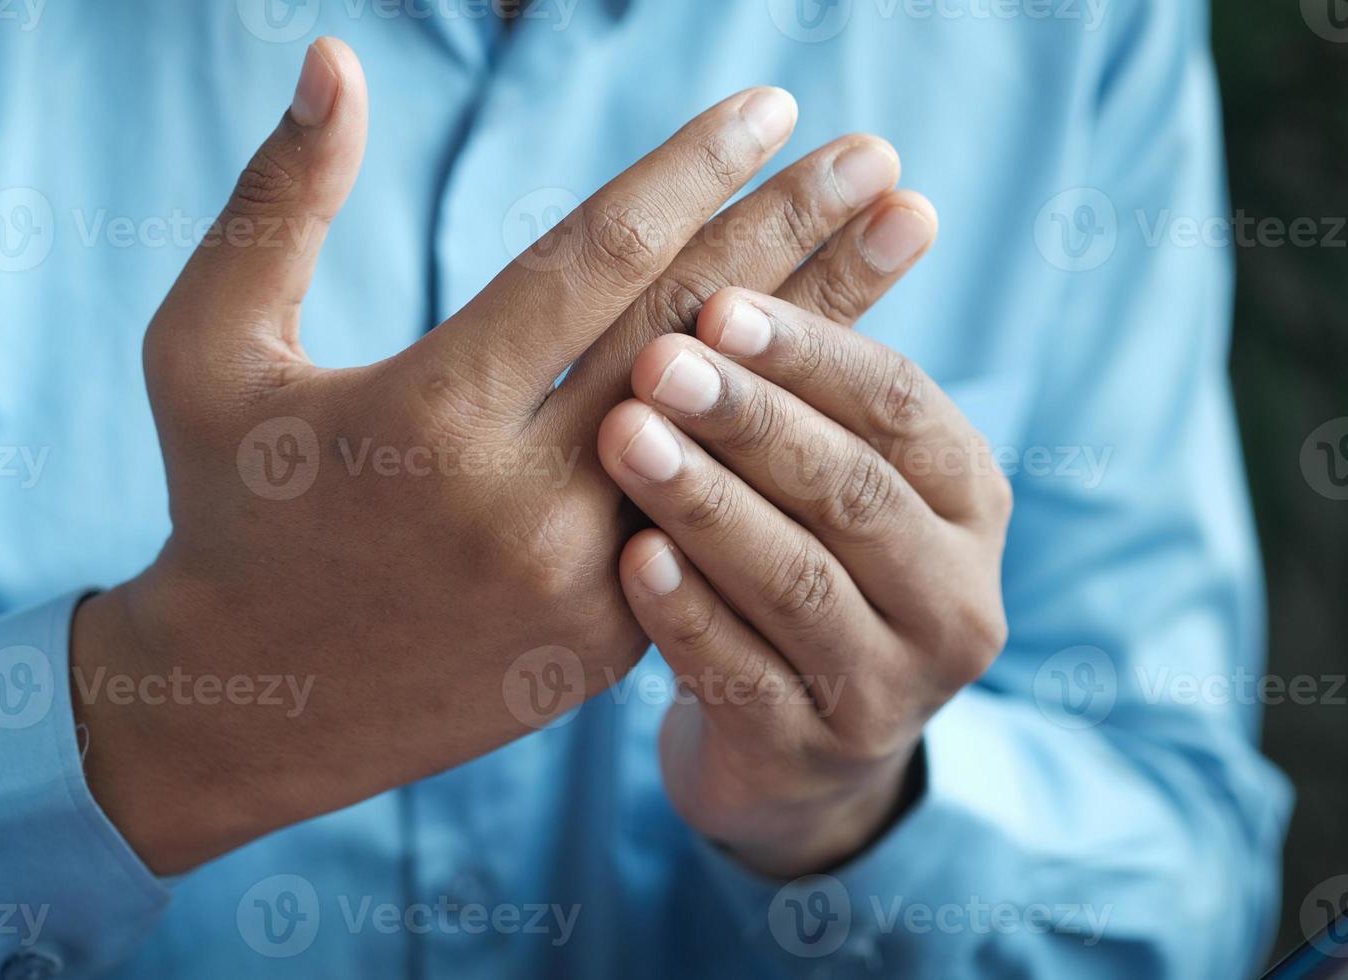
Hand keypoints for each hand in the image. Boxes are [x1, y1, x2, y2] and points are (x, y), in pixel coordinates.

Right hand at [72, 38, 911, 872]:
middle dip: (796, 232)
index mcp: (428, 414)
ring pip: (732, 431)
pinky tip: (841, 370)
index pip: (594, 260)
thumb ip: (277, 203)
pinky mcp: (607, 640)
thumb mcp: (204, 348)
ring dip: (827, 329)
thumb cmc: (223, 507)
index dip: (692, 172)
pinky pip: (714, 514)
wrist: (250, 703)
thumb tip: (336, 58)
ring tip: (902, 237)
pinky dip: (778, 437)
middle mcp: (520, 501)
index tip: (772, 107)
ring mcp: (579, 582)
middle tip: (879, 158)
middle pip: (691, 335)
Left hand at [598, 277, 1012, 878]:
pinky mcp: (809, 756)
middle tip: (658, 361)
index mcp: (971, 502)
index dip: (814, 350)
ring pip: (801, 584)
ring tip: (627, 438)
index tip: (720, 296)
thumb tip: (875, 185)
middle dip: (754, 420)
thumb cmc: (806, 561)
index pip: (904, 406)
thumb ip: (830, 371)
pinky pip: (743, 679)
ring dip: (712, 503)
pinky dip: (688, 613)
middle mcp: (957, 597)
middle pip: (854, 492)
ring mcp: (889, 691)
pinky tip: (629, 557)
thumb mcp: (838, 471)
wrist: (796, 745)